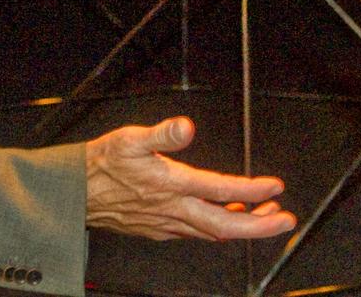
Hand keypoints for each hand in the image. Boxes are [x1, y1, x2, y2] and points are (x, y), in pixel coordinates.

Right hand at [85, 116, 295, 240]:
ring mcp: (167, 225)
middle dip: (260, 226)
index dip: (251, 191)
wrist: (76, 192)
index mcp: (172, 186)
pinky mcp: (159, 230)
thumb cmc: (103, 164)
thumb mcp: (130, 138)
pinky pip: (196, 234)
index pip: (221, 191)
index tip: (275, 187)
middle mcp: (174, 211)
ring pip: (213, 233)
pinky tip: (223, 218)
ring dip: (242, 227)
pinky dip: (217, 229)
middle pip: (225, 226)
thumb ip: (163, 133)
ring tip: (263, 216)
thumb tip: (186, 127)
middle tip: (284, 220)